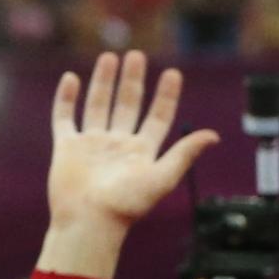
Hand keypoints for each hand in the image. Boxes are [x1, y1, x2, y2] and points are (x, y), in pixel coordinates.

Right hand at [45, 53, 215, 239]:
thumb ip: (185, 153)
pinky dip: (67, 99)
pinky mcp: (66, 149)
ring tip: (110, 57)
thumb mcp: (163, 178)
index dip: (166, 96)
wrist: (88, 222)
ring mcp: (91, 145)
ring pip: (98, 105)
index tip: (173, 74)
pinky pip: (65, 118)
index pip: (158, 117)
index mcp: (141, 152)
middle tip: (136, 56)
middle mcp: (117, 145)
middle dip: (133, 80)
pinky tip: (71, 79)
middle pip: (127, 105)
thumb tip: (213, 135)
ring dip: (104, 82)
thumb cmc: (125, 206)